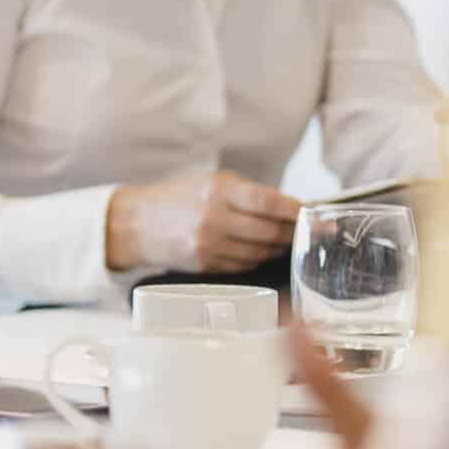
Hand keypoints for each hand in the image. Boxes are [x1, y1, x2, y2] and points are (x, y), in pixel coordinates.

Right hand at [102, 170, 297, 272]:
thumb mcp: (208, 181)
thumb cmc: (175, 198)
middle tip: (304, 231)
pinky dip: (256, 259)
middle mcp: (214, 218)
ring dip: (276, 248)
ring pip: (260, 253)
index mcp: (218, 190)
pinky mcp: (205, 265)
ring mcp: (209, 245)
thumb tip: (289, 207)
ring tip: (282, 241)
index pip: (269, 202)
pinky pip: (244, 266)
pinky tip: (256, 251)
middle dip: (292, 233)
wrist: (134, 223)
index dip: (296, 210)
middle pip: (270, 232)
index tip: (313, 214)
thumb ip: (247, 193)